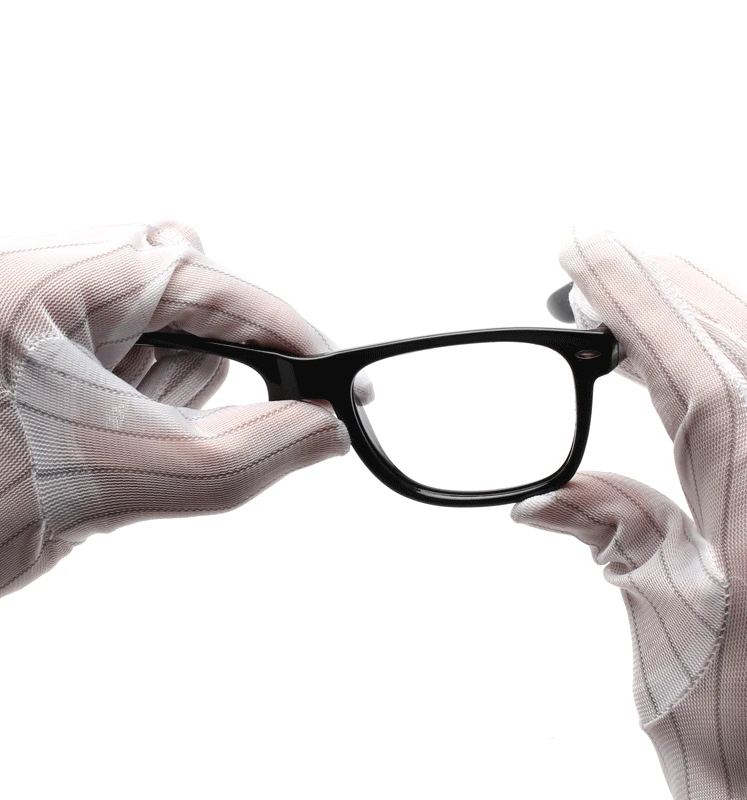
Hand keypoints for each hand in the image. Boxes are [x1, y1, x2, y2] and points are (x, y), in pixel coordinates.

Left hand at [0, 220, 348, 626]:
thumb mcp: (122, 482)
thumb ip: (246, 455)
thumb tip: (323, 429)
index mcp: (23, 282)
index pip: (187, 274)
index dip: (269, 319)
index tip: (325, 365)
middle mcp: (16, 280)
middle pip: (170, 287)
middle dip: (209, 357)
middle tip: (223, 418)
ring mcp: (16, 314)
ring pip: (149, 327)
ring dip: (170, 390)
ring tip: (125, 449)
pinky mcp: (24, 352)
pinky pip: (121, 358)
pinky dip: (143, 402)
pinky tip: (108, 444)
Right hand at [511, 231, 746, 798]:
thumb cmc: (744, 734)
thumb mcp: (663, 631)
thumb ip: (613, 536)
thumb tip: (541, 501)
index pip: (687, 363)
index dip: (628, 297)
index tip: (580, 253)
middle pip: (734, 336)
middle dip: (658, 286)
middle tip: (593, 265)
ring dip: (690, 315)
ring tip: (626, 306)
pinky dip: (718, 362)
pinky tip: (683, 368)